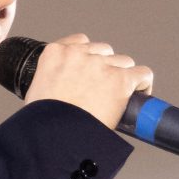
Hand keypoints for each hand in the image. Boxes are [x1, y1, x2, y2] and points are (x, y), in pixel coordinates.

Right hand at [25, 34, 152, 130]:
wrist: (54, 136)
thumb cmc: (42, 123)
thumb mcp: (36, 93)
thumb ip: (50, 83)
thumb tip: (61, 96)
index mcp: (55, 53)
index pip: (81, 43)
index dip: (90, 59)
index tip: (91, 73)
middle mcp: (79, 54)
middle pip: (104, 52)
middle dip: (105, 68)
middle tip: (103, 90)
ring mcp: (101, 65)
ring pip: (123, 62)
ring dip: (122, 76)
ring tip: (119, 97)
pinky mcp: (120, 79)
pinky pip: (142, 74)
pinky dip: (142, 84)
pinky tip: (139, 96)